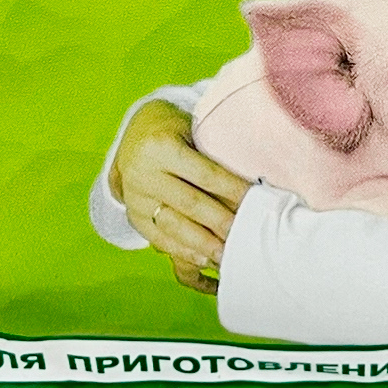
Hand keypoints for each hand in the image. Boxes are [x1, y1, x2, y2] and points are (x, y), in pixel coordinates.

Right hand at [110, 99, 249, 294]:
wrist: (132, 138)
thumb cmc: (173, 129)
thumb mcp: (190, 128)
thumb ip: (211, 152)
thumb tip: (252, 178)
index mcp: (161, 147)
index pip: (204, 173)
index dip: (231, 189)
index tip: (255, 202)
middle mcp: (144, 174)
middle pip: (190, 204)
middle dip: (221, 222)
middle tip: (247, 234)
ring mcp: (136, 199)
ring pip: (174, 226)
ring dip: (204, 244)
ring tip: (229, 255)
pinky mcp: (133, 217)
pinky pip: (159, 239)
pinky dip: (184, 251)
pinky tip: (204, 259)